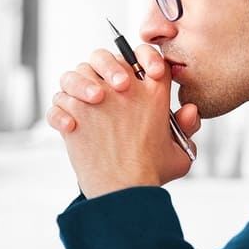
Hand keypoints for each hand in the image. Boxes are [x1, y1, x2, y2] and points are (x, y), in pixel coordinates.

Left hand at [47, 48, 199, 197]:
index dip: (142, 57)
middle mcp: (125, 89)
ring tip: (84, 102)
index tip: (135, 72)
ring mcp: (96, 98)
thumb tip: (189, 110)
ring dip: (77, 84)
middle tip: (106, 87)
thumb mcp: (180, 152)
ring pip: (77, 73)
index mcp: (154, 93)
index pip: (147, 56)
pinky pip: (60, 100)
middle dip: (103, 65)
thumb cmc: (151, 174)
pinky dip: (60, 111)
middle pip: (105, 57)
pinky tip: (69, 126)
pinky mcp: (75, 113)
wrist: (123, 192)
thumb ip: (186, 129)